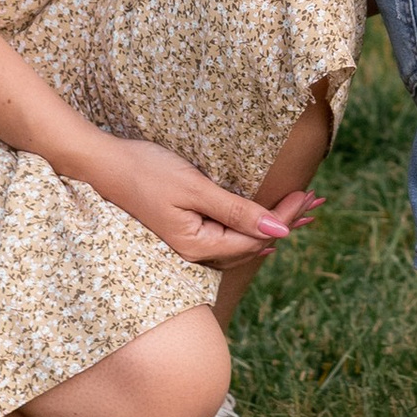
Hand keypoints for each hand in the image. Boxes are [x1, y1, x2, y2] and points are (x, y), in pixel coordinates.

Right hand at [77, 136, 314, 267]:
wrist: (99, 165)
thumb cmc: (145, 171)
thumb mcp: (195, 189)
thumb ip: (236, 212)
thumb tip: (279, 232)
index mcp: (199, 246)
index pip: (256, 236)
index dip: (286, 216)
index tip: (310, 194)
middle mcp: (194, 252)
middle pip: (252, 242)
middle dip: (285, 221)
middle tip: (316, 202)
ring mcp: (187, 243)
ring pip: (240, 240)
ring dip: (271, 224)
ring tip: (301, 211)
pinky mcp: (182, 230)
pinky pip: (225, 234)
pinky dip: (249, 223)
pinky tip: (260, 220)